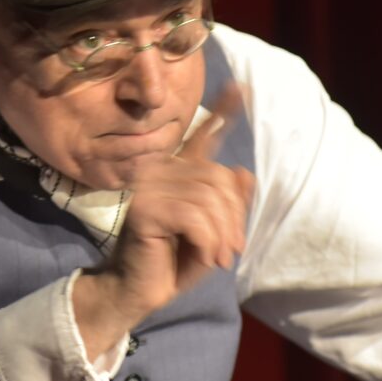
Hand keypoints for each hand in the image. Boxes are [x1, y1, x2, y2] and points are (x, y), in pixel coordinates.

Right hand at [73, 85, 254, 356]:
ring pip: (210, 199)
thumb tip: (244, 172)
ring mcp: (148, 186)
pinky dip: (209, 241)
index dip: (222, 112)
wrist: (137, 292)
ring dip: (222, 235)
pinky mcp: (144, 208)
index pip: (201, 136)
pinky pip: (194, 217)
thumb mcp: (212, 234)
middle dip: (233, 218)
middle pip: (219, 178)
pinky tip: (206, 257)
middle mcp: (159, 171)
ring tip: (218, 258)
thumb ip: (228, 205)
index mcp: (176, 173)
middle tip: (231, 250)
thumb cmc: (172, 263)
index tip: (240, 88)